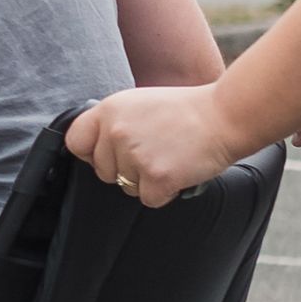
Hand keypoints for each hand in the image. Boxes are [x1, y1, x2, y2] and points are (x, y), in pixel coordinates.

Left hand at [64, 83, 256, 208]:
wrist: (225, 116)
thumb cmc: (187, 110)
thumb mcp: (140, 103)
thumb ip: (114, 122)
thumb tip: (94, 148)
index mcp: (109, 110)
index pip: (75, 141)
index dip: (91, 152)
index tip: (108, 154)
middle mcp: (116, 132)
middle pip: (102, 170)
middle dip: (125, 169)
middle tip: (155, 151)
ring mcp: (135, 155)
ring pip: (125, 186)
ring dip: (146, 180)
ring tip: (169, 156)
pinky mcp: (155, 177)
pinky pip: (148, 199)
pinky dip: (164, 192)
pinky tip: (178, 169)